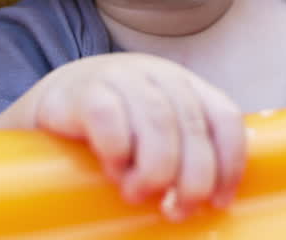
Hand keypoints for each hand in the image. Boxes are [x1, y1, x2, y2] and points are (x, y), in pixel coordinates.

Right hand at [0, 53, 244, 220]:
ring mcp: (122, 76)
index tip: (217, 202)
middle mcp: (160, 75)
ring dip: (154, 170)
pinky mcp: (85, 89)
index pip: (224, 118)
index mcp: (187, 86)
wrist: (56, 99)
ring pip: (157, 122)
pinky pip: (109, 117)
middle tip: (175, 210)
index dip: (228, 164)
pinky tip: (114, 169)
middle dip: (191, 179)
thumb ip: (186, 150)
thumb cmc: (116, 127)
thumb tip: (209, 201)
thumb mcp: (158, 134)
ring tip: (137, 193)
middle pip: (192, 127)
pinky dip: (118, 150)